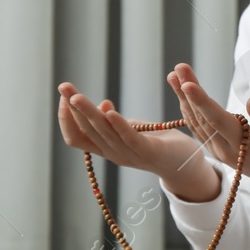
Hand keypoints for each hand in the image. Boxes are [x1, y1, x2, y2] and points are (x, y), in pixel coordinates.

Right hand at [56, 82, 207, 194]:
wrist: (186, 161)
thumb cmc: (156, 143)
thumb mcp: (130, 129)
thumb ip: (114, 122)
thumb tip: (102, 103)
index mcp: (106, 148)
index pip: (76, 137)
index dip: (66, 118)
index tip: (64, 96)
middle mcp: (113, 153)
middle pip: (86, 131)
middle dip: (73, 108)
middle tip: (64, 87)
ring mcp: (130, 154)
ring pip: (104, 133)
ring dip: (89, 113)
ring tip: (77, 97)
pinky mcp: (149, 151)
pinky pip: (130, 138)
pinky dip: (119, 125)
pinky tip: (110, 111)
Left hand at [166, 63, 249, 214]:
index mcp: (244, 144)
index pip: (218, 120)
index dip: (202, 101)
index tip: (187, 84)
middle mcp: (225, 149)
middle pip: (202, 117)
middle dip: (188, 91)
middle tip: (179, 67)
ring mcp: (218, 151)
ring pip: (196, 122)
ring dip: (184, 97)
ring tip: (174, 75)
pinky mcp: (217, 149)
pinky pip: (199, 128)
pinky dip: (189, 109)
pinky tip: (183, 94)